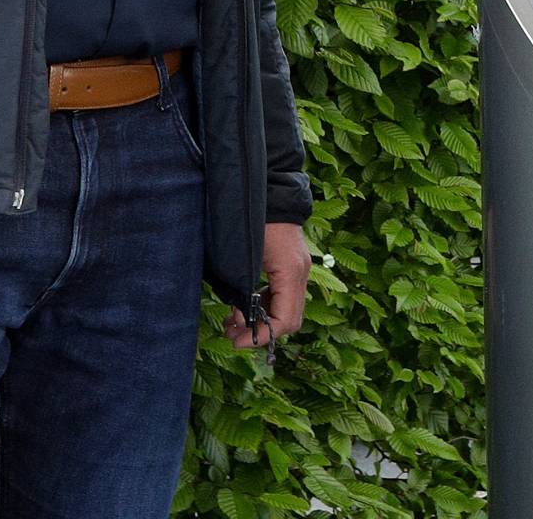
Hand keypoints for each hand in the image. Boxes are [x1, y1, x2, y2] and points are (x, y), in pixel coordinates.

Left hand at [224, 222, 310, 348]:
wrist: (270, 191)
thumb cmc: (253, 220)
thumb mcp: (244, 257)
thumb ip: (244, 289)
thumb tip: (240, 317)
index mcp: (291, 273)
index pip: (285, 320)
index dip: (261, 336)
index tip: (237, 340)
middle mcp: (300, 274)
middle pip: (290, 320)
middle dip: (261, 332)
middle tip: (232, 334)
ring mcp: (299, 269)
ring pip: (287, 310)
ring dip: (262, 321)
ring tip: (233, 322)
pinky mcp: (292, 266)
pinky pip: (283, 296)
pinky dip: (265, 306)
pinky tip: (243, 304)